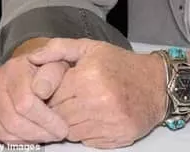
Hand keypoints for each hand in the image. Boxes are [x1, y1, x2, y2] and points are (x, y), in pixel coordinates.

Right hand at [0, 54, 68, 142]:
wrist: (23, 67)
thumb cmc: (43, 67)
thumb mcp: (56, 62)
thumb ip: (53, 74)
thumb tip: (42, 91)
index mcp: (14, 69)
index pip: (26, 103)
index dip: (46, 119)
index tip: (63, 128)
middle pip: (14, 121)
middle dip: (39, 133)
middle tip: (57, 135)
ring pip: (5, 132)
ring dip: (30, 138)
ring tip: (48, 136)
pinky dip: (18, 140)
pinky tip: (33, 135)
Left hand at [28, 38, 166, 147]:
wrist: (156, 84)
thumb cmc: (121, 64)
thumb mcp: (92, 48)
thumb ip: (59, 49)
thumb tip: (32, 58)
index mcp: (88, 76)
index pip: (50, 96)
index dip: (53, 93)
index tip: (62, 88)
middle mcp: (97, 100)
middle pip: (59, 116)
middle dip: (61, 108)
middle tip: (74, 98)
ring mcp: (107, 121)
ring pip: (70, 131)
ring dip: (73, 121)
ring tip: (86, 106)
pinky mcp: (115, 137)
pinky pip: (86, 141)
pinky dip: (87, 131)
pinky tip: (97, 117)